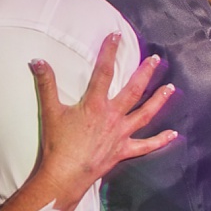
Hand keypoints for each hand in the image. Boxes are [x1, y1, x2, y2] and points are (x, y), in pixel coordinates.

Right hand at [33, 32, 177, 194]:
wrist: (65, 174)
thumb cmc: (57, 143)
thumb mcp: (49, 111)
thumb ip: (45, 84)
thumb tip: (37, 61)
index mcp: (95, 104)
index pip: (104, 72)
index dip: (109, 52)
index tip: (115, 36)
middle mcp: (112, 116)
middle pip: (133, 90)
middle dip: (145, 73)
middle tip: (156, 60)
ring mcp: (121, 134)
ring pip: (145, 114)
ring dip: (159, 100)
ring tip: (171, 88)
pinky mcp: (123, 150)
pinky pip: (145, 145)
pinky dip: (160, 140)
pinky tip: (173, 135)